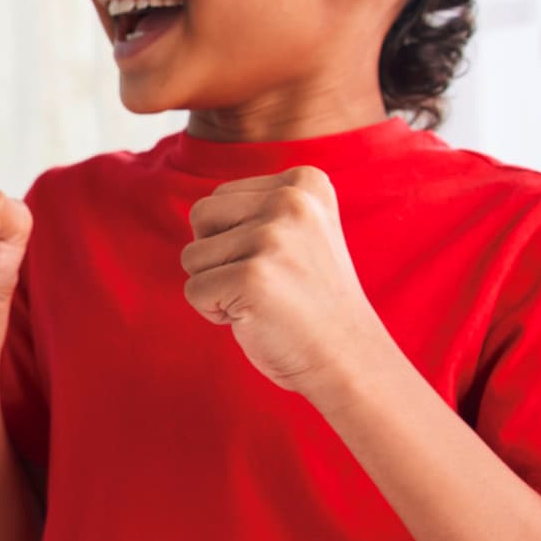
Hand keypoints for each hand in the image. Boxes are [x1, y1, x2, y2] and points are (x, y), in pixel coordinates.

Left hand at [181, 166, 390, 399]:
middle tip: (262, 282)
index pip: (220, 198)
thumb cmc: (312, 300)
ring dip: (216, 286)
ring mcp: (273, 238)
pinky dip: (213, 312)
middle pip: (200, 216)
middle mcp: (291, 200)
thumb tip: (198, 211)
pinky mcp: (252, 277)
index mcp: (305, 182)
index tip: (279, 263)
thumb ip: (258, 209)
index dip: (234, 239)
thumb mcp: (300, 232)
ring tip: (262, 300)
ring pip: (191, 255)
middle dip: (215, 256)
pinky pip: (193, 290)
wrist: (348, 358)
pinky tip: (255, 319)